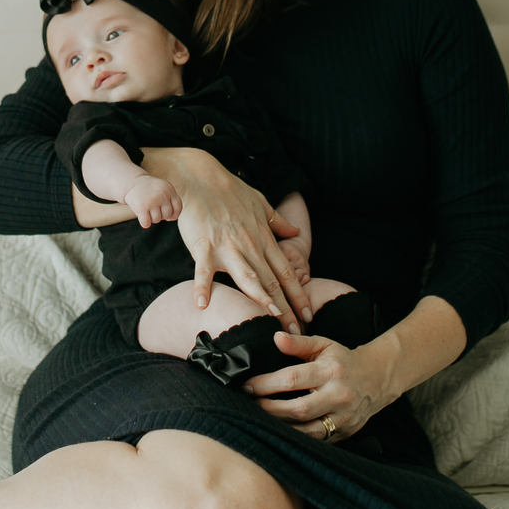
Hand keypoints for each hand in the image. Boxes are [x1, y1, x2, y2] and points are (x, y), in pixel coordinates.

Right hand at [123, 174, 182, 228]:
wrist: (132, 182)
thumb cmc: (150, 189)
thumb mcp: (164, 189)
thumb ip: (171, 200)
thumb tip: (172, 218)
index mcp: (169, 190)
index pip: (178, 208)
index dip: (173, 214)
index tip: (166, 214)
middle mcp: (162, 195)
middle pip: (167, 215)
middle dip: (160, 215)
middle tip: (153, 208)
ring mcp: (152, 201)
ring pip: (157, 220)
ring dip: (151, 218)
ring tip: (147, 209)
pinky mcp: (141, 207)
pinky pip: (146, 223)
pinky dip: (144, 222)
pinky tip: (142, 216)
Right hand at [141, 148, 312, 332]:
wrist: (200, 177)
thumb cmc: (229, 190)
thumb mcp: (260, 203)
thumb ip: (278, 222)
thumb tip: (296, 232)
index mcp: (263, 238)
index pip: (285, 271)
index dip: (298, 294)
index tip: (307, 314)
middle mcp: (249, 245)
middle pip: (272, 281)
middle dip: (286, 308)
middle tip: (295, 332)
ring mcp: (227, 247)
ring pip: (248, 277)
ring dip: (260, 299)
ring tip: (270, 318)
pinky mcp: (204, 247)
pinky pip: (203, 271)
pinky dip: (203, 287)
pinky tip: (202, 304)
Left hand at [244, 329, 399, 439]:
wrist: (377, 379)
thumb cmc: (343, 360)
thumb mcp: (324, 345)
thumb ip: (299, 343)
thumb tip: (276, 337)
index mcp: (331, 372)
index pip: (293, 379)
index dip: (266, 384)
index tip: (247, 386)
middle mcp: (339, 396)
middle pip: (298, 409)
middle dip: (269, 409)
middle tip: (248, 405)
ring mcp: (343, 418)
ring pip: (307, 431)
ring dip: (280, 427)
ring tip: (260, 420)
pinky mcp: (344, 433)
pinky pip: (316, 440)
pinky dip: (296, 438)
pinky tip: (280, 431)